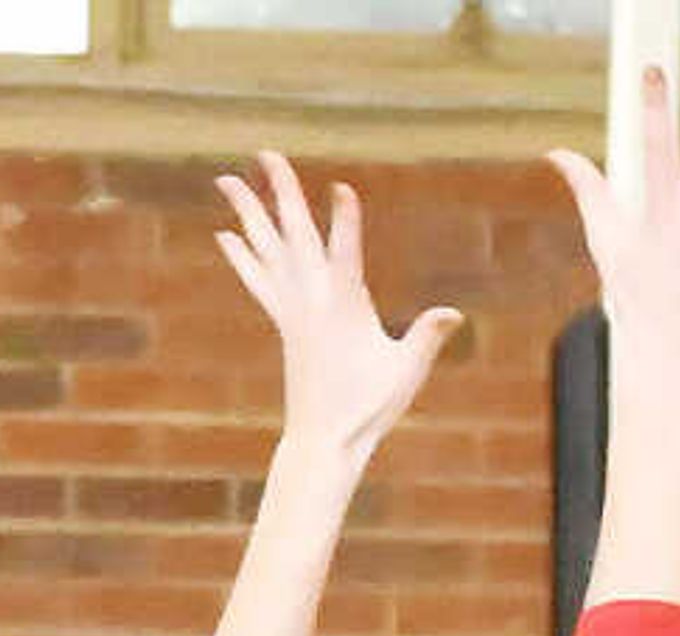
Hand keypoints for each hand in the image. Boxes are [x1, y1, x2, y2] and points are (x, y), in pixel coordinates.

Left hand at [209, 154, 459, 472]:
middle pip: (293, 234)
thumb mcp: (407, 372)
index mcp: (345, 307)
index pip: (345, 253)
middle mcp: (311, 299)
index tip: (341, 189)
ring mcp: (292, 309)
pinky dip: (242, 255)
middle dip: (282, 192)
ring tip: (226, 179)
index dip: (345, 221)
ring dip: (247, 212)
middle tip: (267, 153)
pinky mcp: (283, 322)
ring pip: (265, 249)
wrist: (324, 438)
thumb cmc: (370, 406)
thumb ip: (427, 336)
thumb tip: (453, 314)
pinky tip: (225, 234)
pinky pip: (257, 280)